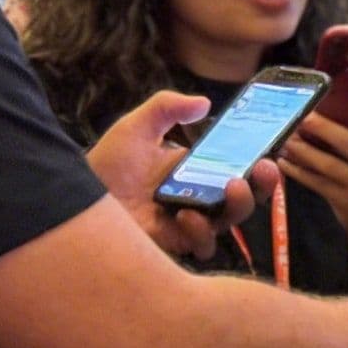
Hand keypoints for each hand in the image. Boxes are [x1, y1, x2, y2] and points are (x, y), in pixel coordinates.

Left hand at [90, 91, 274, 261]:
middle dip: (263, 184)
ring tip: (230, 187)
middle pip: (245, 197)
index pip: (239, 167)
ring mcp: (189, 221)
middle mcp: (200, 197)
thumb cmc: (107, 163)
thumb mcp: (137, 126)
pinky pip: (202, 245)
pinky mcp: (175, 242)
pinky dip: (200, 231)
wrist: (77, 198)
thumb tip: (204, 102)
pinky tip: (185, 214)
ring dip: (238, 205)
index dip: (259, 162)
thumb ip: (167, 107)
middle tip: (264, 168)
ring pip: (230, 222)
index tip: (270, 149)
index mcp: (198, 169)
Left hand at [278, 87, 347, 261]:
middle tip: (302, 115)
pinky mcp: (343, 200)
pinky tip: (284, 161)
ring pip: (325, 164)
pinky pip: (315, 182)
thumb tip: (340, 105)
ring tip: (286, 137)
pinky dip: (297, 171)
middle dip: (321, 127)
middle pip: (347, 141)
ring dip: (302, 149)